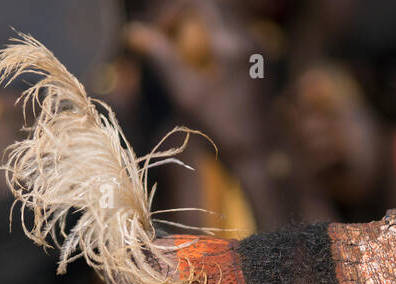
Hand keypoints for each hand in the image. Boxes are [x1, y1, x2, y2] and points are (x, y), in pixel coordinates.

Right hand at [124, 0, 271, 163]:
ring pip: (223, 20)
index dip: (174, 10)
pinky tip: (199, 62)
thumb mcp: (186, 94)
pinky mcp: (261, 61)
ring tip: (177, 49)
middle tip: (163, 36)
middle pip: (213, 8)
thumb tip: (134, 32)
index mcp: (233, 45)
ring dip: (198, 27)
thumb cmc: (221, 129)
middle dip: (184, 16)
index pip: (200, 3)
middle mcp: (251, 40)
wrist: (259, 156)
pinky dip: (212, 40)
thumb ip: (162, 58)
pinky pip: (233, 35)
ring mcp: (260, 49)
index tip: (157, 30)